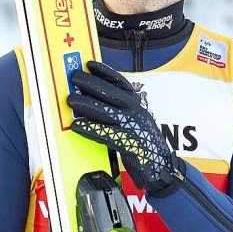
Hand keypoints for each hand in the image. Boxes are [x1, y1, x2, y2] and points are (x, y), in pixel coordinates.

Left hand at [67, 61, 181, 194]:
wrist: (161, 167)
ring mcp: (133, 126)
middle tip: (74, 77)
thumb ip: (119, 111)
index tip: (90, 64)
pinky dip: (91, 128)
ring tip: (71, 100)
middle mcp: (136, 111)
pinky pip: (106, 133)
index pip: (120, 83)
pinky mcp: (129, 143)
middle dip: (91, 83)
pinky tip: (78, 125)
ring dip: (86, 104)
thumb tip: (95, 101)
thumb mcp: (135, 121)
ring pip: (106, 111)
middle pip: (111, 93)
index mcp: (137, 104)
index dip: (105, 72)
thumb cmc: (144, 145)